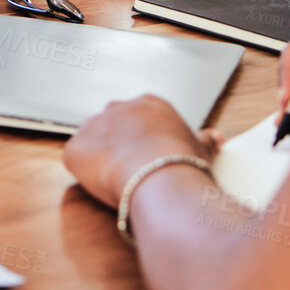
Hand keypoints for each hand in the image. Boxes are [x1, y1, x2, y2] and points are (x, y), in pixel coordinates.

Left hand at [63, 94, 221, 207]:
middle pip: (113, 128)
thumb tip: (215, 137)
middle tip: (136, 172)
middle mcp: (115, 108)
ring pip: (93, 143)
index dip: (145, 143)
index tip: (152, 160)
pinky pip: (76, 161)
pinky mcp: (74, 149)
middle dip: (121, 147)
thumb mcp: (200, 149)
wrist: (159, 178)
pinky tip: (104, 185)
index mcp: (147, 104)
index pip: (140, 120)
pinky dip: (86, 174)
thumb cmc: (185, 164)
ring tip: (121, 180)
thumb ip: (203, 139)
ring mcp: (92, 126)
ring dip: (102, 159)